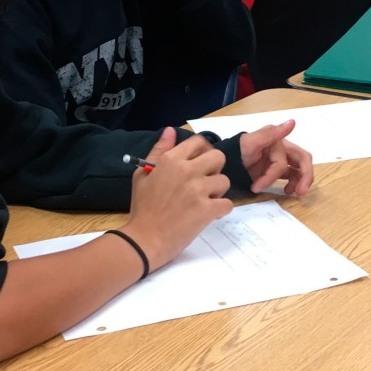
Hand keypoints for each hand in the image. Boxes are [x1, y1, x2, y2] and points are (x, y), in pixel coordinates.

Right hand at [122, 128, 232, 270]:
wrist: (144, 239)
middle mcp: (187, 171)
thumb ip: (159, 151)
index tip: (200, 162)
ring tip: (205, 200)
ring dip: (218, 191)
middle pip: (218, 157)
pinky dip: (221, 210)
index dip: (203, 150)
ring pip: (225, 181)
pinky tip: (210, 214)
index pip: (198, 141)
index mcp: (171, 160)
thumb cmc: (142, 208)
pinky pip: (228, 203)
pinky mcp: (207, 210)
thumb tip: (170, 130)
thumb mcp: (143, 175)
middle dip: (214, 168)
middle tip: (205, 181)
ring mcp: (198, 190)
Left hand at [239, 120, 314, 195]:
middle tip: (300, 193)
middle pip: (303, 161)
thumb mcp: (249, 142)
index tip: (256, 187)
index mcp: (278, 141)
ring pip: (300, 170)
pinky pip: (292, 176)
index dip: (273, 175)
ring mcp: (280, 161)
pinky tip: (286, 191)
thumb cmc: (236, 151)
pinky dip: (293, 184)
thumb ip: (270, 133)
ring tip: (292, 193)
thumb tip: (292, 122)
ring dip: (301, 182)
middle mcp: (282, 149)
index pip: (284, 161)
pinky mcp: (277, 170)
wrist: (226, 163)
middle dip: (305, 177)